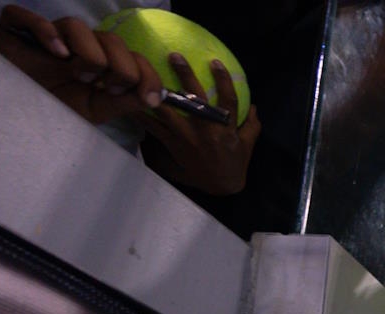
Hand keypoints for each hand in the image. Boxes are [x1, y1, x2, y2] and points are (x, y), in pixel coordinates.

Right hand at [0, 5, 162, 123]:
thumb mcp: (97, 111)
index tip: (143, 97)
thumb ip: (126, 102)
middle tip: (103, 87)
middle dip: (118, 68)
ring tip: (79, 75)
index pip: (132, 56)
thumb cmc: (56, 108)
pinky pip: (30, 18)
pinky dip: (46, 32)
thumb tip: (156, 96)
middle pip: (111, 40)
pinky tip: (57, 54)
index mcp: (100, 60)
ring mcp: (48, 35)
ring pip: (77, 25)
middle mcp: (77, 44)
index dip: (144, 73)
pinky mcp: (16, 28)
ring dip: (88, 53)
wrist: (13, 113)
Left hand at [141, 56, 259, 195]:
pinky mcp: (173, 145)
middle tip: (174, 56)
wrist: (220, 186)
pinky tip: (130, 103)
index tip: (214, 62)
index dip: (222, 80)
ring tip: (143, 76)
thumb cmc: (235, 163)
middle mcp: (205, 131)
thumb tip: (254, 105)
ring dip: (156, 93)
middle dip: (185, 77)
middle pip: (194, 100)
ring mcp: (187, 138)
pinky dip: (142, 116)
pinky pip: (154, 128)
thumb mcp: (248, 144)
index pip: (227, 100)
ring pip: (169, 112)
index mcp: (225, 128)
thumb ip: (251, 124)